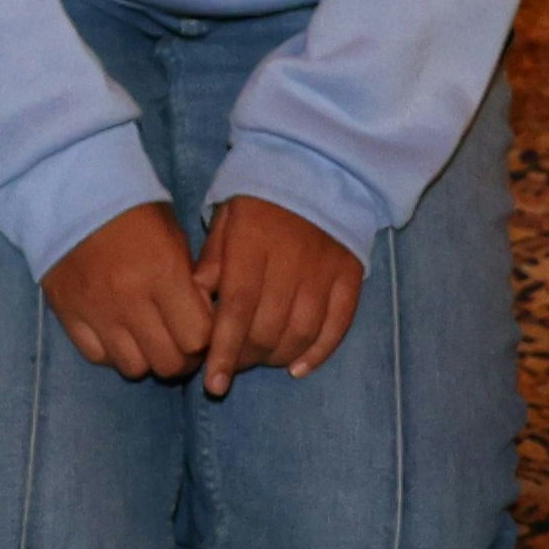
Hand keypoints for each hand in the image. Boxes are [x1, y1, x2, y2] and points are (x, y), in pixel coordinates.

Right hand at [44, 204, 214, 384]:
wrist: (71, 191)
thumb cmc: (133, 209)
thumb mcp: (174, 235)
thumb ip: (191, 281)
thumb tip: (202, 322)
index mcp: (163, 273)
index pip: (198, 338)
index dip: (205, 338)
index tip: (201, 327)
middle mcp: (130, 298)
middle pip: (168, 363)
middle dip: (181, 357)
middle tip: (179, 342)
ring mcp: (96, 311)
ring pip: (134, 368)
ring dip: (147, 358)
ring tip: (148, 339)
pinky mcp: (68, 314)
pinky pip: (99, 357)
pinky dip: (113, 353)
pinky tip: (119, 333)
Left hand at [188, 198, 362, 392]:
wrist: (318, 164)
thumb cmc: (260, 197)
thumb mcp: (225, 219)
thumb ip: (212, 262)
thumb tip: (198, 306)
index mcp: (254, 244)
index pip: (237, 309)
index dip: (224, 351)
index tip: (213, 384)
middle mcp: (291, 260)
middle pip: (269, 328)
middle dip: (247, 358)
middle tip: (233, 367)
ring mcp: (325, 269)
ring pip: (302, 332)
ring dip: (278, 358)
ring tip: (261, 362)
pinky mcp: (350, 274)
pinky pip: (338, 324)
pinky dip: (319, 352)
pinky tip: (298, 368)